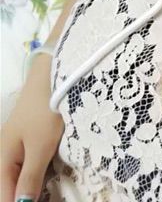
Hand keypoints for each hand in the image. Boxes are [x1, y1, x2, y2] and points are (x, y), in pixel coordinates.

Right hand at [0, 54, 63, 201]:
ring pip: (20, 175)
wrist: (53, 76)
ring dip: (30, 186)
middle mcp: (6, 153)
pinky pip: (30, 162)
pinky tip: (47, 179)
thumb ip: (30, 178)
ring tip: (46, 194)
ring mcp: (19, 143)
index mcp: (2, 159)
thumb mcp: (40, 147)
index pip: (4, 195)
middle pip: (10, 186)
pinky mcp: (33, 135)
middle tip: (46, 198)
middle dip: (23, 196)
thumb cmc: (45, 111)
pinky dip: (37, 173)